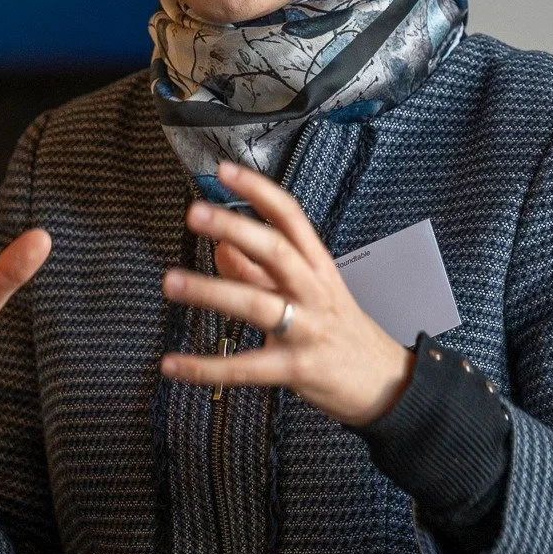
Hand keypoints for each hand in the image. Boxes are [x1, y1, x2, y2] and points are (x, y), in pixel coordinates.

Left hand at [159, 160, 414, 425]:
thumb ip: (259, 270)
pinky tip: (172, 364)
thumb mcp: (306, 291)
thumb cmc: (338, 329)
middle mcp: (313, 290)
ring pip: (256, 305)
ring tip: (170, 282)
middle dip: (234, 228)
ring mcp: (306, 329)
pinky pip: (245, 367)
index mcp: (316, 265)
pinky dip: (205, 367)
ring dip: (210, 291)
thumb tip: (220, 245)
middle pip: (276, 251)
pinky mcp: (295, 369)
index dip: (258, 191)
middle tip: (195, 213)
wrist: (383, 382)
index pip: (290, 217)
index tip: (224, 171)